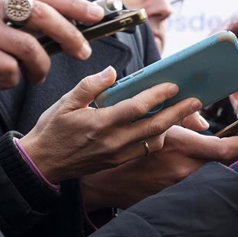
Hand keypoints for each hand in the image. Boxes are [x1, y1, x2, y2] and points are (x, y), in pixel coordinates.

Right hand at [0, 0, 103, 88]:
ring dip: (41, 67)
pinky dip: (11, 79)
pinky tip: (5, 81)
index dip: (74, 4)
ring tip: (36, 77)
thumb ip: (4, 10)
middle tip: (82, 53)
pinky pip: (4, 67)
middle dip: (71, 36)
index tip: (97, 15)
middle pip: (44, 17)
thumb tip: (46, 25)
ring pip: (29, 47)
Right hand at [17, 67, 204, 182]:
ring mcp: (118, 154)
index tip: (173, 84)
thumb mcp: (65, 102)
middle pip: (155, 126)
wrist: (41, 164)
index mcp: (100, 123)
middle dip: (179, 112)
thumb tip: (113, 72)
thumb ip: (90, 85)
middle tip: (196, 100)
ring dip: (172, 125)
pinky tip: (164, 126)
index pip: (137, 107)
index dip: (158, 95)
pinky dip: (158, 137)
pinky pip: (146, 149)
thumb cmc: (52, 130)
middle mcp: (113, 141)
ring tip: (185, 111)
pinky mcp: (119, 161)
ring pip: (154, 140)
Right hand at [81, 125, 237, 209]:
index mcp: (179, 148)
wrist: (99, 183)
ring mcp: (181, 189)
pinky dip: (221, 177)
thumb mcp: (151, 124)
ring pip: (222, 176)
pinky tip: (233, 167)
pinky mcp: (176, 199)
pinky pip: (206, 188)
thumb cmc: (124, 147)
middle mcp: (184, 171)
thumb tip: (205, 123)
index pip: (227, 150)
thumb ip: (182, 119)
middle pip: (233, 165)